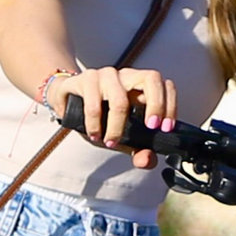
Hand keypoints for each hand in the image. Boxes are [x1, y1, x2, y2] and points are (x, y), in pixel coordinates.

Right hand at [47, 62, 175, 164]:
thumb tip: (147, 160)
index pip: (165, 86)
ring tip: (110, 142)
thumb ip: (138, 149)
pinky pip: (93, 101)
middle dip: (156, 104)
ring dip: (117, 125)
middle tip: (151, 127)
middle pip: (151, 78)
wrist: (65, 100)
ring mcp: (106, 75)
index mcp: (140, 87)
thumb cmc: (99, 115)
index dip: (170, 105)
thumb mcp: (121, 136)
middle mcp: (126, 77)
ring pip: (119, 98)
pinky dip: (95, 123)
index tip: (165, 128)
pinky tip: (95, 134)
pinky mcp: (85, 79)